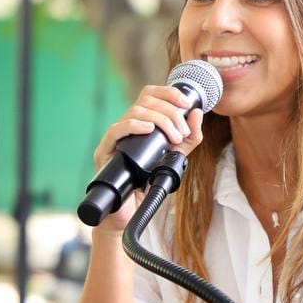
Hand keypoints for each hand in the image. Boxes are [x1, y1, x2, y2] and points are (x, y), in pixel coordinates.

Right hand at [92, 85, 205, 234]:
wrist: (128, 209)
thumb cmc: (147, 182)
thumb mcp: (175, 156)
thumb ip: (189, 137)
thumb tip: (197, 113)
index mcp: (140, 123)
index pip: (150, 95)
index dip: (168, 92)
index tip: (187, 103)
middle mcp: (125, 125)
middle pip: (146, 101)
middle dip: (170, 113)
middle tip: (182, 132)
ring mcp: (114, 137)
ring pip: (135, 112)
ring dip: (160, 121)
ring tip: (173, 138)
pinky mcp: (104, 150)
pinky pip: (116, 130)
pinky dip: (134, 126)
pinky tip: (149, 129)